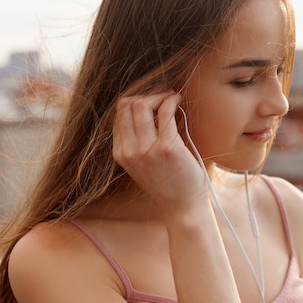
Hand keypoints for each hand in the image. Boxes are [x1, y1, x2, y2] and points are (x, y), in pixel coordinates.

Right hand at [112, 92, 208, 217]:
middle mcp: (129, 150)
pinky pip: (165, 111)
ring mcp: (146, 149)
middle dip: (148, 94)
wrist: (183, 208)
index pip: (119, 112)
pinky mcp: (167, 147)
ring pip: (142, 104)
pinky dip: (171, 100)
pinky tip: (178, 100)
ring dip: (159, 94)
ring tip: (172, 96)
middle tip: (164, 95)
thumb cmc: (168, 182)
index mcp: (120, 153)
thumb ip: (138, 139)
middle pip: (128, 104)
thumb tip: (146, 106)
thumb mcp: (143, 162)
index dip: (137, 99)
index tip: (153, 98)